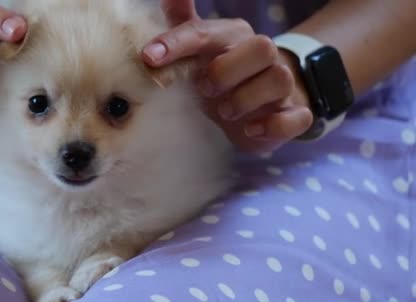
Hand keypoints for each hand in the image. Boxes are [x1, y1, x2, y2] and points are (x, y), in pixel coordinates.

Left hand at [145, 0, 312, 152]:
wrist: (262, 102)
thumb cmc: (223, 73)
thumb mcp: (200, 50)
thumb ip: (183, 24)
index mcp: (233, 37)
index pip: (206, 32)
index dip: (177, 43)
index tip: (149, 57)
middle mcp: (263, 56)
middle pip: (261, 47)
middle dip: (226, 71)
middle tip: (204, 89)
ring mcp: (281, 86)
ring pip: (279, 79)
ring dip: (247, 99)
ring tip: (225, 112)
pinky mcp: (293, 113)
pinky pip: (298, 116)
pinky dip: (274, 125)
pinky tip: (250, 130)